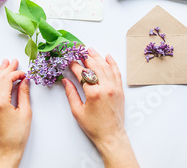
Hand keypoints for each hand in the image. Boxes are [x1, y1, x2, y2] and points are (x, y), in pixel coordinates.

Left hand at [0, 59, 31, 167]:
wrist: (6, 149)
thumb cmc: (17, 134)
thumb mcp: (25, 112)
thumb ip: (24, 94)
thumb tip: (24, 81)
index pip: (7, 80)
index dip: (16, 74)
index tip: (24, 74)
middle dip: (7, 69)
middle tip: (14, 61)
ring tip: (4, 62)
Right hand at [62, 48, 138, 167]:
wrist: (111, 136)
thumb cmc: (94, 127)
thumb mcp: (78, 111)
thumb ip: (71, 94)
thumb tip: (65, 81)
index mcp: (94, 93)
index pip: (83, 73)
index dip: (75, 65)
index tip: (69, 60)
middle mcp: (106, 88)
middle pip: (95, 66)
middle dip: (86, 57)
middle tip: (79, 50)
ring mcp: (115, 88)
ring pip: (106, 67)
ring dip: (98, 57)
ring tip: (90, 50)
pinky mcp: (120, 90)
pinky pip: (117, 72)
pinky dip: (112, 63)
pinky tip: (107, 56)